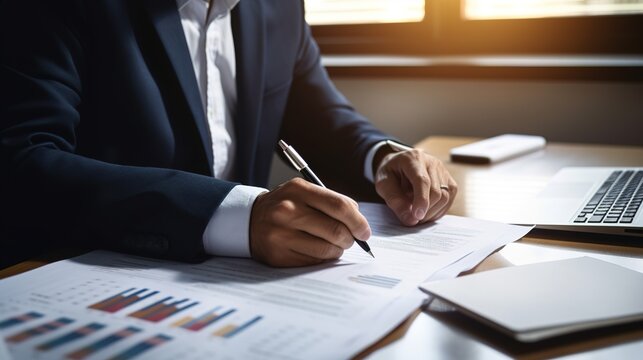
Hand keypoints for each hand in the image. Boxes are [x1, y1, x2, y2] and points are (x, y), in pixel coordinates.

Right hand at [249, 178, 370, 266]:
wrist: (250, 220)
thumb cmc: (286, 207)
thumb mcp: (304, 193)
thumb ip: (332, 202)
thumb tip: (360, 224)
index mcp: (298, 190)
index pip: (340, 206)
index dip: (358, 221)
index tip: (365, 231)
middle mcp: (288, 211)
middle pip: (336, 230)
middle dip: (350, 239)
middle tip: (351, 240)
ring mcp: (281, 234)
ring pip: (327, 250)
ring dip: (338, 250)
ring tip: (334, 246)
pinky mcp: (278, 255)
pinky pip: (314, 262)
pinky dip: (323, 259)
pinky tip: (318, 251)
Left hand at [374, 149, 456, 225]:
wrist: (398, 164)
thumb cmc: (390, 173)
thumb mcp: (383, 184)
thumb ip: (394, 200)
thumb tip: (411, 220)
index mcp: (412, 159)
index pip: (422, 181)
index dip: (421, 200)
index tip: (417, 216)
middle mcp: (431, 162)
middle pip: (436, 191)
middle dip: (425, 210)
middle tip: (412, 219)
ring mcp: (443, 171)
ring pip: (445, 197)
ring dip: (432, 212)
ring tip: (418, 215)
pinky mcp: (449, 180)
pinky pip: (449, 199)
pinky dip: (439, 210)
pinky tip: (427, 212)